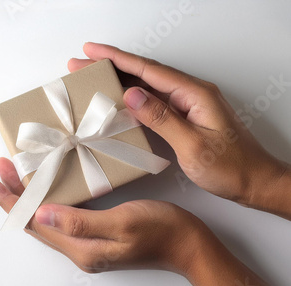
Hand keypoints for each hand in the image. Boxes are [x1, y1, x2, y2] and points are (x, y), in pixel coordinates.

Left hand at [0, 158, 265, 284]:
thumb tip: (39, 215)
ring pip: (45, 219)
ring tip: (16, 173)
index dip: (9, 200)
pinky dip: (46, 199)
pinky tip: (47, 187)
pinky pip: (60, 217)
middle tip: (0, 167)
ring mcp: (86, 243)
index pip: (32, 222)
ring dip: (28, 196)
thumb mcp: (121, 223)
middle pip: (33, 221)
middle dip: (14, 195)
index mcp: (80, 247)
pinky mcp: (96, 235)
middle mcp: (78, 248)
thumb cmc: (162, 230)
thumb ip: (79, 222)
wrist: (190, 245)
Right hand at [69, 42, 290, 217]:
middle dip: (111, 65)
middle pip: (144, 73)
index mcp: (193, 93)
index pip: (148, 70)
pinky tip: (117, 99)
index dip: (117, 59)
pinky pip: (153, 101)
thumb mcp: (193, 145)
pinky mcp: (184, 116)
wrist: (254, 182)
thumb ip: (162, 118)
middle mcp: (190, 93)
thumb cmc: (231, 167)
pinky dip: (131, 97)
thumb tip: (132, 95)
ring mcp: (187, 104)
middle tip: (82, 62)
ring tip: (92, 76)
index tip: (92, 52)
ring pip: (146, 86)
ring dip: (119, 80)